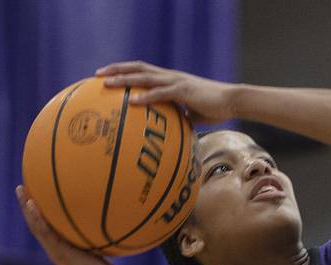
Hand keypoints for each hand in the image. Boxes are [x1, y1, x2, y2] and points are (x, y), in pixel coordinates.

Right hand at [16, 186, 119, 264]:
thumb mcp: (100, 250)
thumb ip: (97, 238)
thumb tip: (110, 221)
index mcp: (60, 247)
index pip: (46, 227)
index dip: (38, 212)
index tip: (35, 195)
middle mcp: (54, 248)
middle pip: (36, 224)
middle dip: (27, 205)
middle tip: (21, 187)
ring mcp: (54, 250)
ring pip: (35, 226)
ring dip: (26, 207)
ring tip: (21, 190)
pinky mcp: (57, 252)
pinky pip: (44, 232)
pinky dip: (37, 218)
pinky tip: (33, 204)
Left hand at [96, 61, 236, 123]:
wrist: (232, 101)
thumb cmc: (215, 108)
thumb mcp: (194, 113)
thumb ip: (181, 117)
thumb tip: (174, 131)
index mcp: (171, 80)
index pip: (144, 71)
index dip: (126, 71)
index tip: (109, 75)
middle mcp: (170, 77)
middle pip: (138, 68)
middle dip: (117, 70)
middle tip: (97, 74)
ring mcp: (176, 82)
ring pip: (144, 77)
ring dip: (124, 79)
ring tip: (107, 83)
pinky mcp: (183, 91)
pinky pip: (159, 93)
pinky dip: (144, 97)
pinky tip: (131, 101)